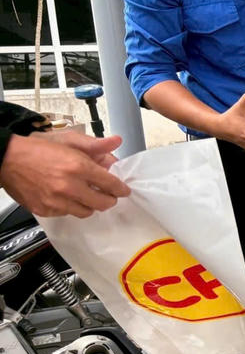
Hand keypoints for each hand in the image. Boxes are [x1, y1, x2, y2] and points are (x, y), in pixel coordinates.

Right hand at [1, 130, 129, 216]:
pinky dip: (71, 206)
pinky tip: (67, 196)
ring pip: (87, 212)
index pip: (111, 184)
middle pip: (103, 203)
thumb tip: (116, 142)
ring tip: (86, 194)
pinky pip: (68, 214)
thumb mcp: (68, 140)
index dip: (121, 188)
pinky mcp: (45, 210)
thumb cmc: (37, 148)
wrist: (6, 159)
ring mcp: (56, 201)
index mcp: (78, 167)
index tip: (123, 190)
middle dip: (109, 198)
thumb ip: (95, 145)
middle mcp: (69, 186)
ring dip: (90, 204)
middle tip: (107, 194)